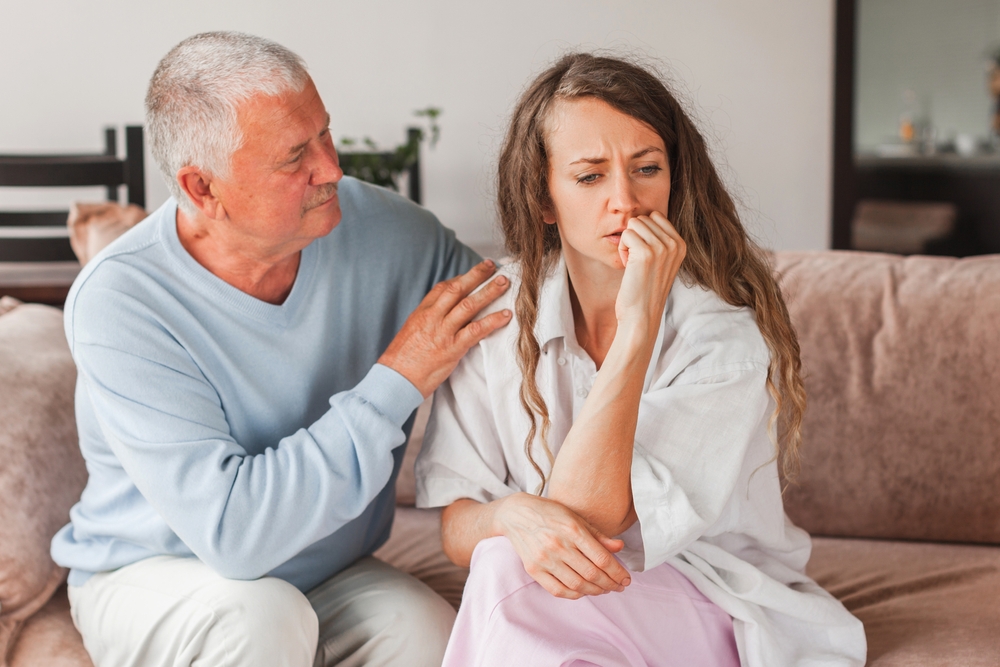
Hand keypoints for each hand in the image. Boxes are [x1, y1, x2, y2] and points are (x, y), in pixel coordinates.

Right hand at [379, 260, 511, 396]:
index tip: (476, 271)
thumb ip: (428, 320)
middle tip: (493, 267)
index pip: (443, 287)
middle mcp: (433, 317)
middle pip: (458, 289)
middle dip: (477, 275)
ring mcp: (443, 332)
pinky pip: (476, 330)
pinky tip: (505, 315)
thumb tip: (443, 314)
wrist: (395, 379)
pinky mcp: (452, 348)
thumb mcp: (411, 332)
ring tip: (504, 283)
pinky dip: (493, 320)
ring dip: (489, 292)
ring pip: (469, 305)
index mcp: (422, 312)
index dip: (462, 277)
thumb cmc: (402, 360)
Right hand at [495, 493, 631, 598]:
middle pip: (592, 574)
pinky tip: (584, 592)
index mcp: (572, 530)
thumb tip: (620, 547)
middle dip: (610, 584)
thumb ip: (598, 535)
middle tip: (619, 587)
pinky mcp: (533, 569)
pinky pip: (558, 590)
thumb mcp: (575, 517)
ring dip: (595, 591)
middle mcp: (559, 545)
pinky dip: (574, 594)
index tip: (626, 579)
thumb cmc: (549, 513)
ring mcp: (545, 559)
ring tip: (604, 589)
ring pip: (577, 584)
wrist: (515, 514)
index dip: (617, 572)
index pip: (601, 558)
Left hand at [616, 211, 685, 333]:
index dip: (643, 233)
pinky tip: (628, 267)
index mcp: (681, 244)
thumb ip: (659, 239)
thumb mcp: (661, 262)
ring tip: (634, 265)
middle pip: (643, 218)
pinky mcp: (646, 253)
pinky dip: (622, 250)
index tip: (645, 256)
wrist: (641, 316)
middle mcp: (675, 244)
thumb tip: (646, 216)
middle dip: (634, 238)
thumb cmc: (644, 289)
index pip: (656, 216)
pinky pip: (626, 234)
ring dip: (627, 243)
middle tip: (638, 263)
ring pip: (633, 224)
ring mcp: (662, 248)